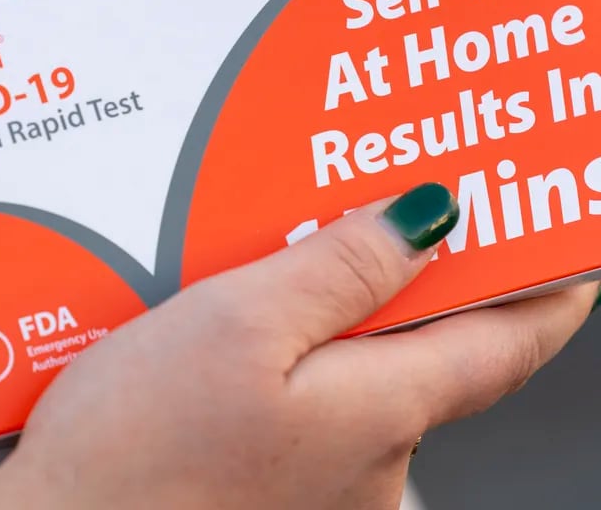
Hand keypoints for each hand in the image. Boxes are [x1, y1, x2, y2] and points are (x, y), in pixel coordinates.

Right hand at [0, 183, 596, 509]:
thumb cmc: (137, 446)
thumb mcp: (239, 323)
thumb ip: (341, 272)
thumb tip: (425, 224)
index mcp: (380, 411)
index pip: (509, 340)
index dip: (550, 286)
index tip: (570, 236)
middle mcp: (376, 459)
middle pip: (435, 349)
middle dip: (422, 283)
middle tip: (398, 214)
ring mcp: (331, 479)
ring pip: (371, 369)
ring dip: (354, 313)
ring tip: (304, 258)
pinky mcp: (286, 480)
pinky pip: (325, 396)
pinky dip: (314, 351)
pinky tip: (261, 327)